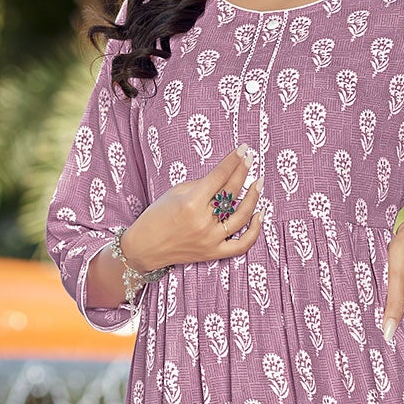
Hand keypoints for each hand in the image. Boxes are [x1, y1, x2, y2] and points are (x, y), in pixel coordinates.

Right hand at [122, 147, 262, 271]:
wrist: (144, 248)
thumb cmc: (156, 217)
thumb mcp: (175, 193)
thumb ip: (201, 185)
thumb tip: (224, 177)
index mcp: (192, 203)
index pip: (220, 176)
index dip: (234, 160)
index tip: (243, 149)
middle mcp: (203, 221)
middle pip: (231, 192)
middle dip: (243, 172)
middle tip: (250, 159)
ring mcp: (210, 239)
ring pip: (242, 216)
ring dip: (253, 197)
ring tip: (258, 183)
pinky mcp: (213, 253)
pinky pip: (242, 244)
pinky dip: (254, 230)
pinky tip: (259, 214)